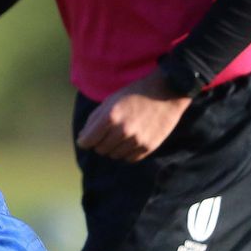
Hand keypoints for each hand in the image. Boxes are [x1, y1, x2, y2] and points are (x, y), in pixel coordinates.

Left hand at [76, 69, 191, 161]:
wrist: (166, 91)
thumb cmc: (134, 94)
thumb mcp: (109, 101)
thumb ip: (94, 120)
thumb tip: (83, 138)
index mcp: (110, 117)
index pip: (87, 141)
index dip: (84, 140)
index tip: (87, 138)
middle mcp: (122, 130)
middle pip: (100, 149)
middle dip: (99, 143)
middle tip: (107, 133)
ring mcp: (137, 140)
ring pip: (114, 155)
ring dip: (113, 148)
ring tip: (120, 135)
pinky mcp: (149, 146)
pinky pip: (129, 159)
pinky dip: (126, 152)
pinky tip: (130, 141)